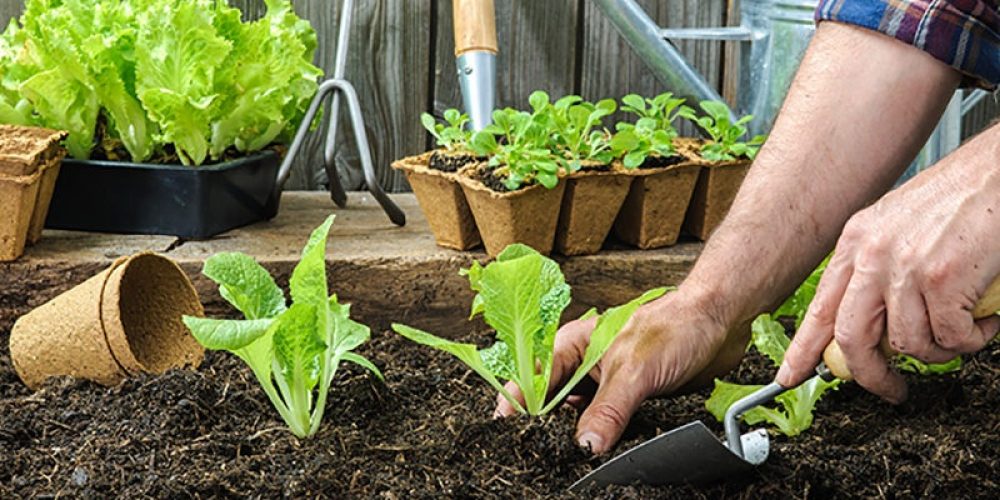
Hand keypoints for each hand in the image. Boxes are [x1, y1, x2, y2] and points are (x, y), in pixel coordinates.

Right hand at [493, 291, 748, 453]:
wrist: (720, 322)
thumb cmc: (676, 326)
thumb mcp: (635, 372)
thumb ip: (608, 411)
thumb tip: (585, 447)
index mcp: (572, 345)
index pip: (532, 380)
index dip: (517, 407)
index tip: (507, 434)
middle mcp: (584, 365)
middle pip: (550, 403)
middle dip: (544, 428)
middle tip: (538, 455)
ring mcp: (605, 384)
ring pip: (578, 417)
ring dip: (575, 436)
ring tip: (565, 459)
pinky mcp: (627, 399)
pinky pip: (605, 425)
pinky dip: (601, 439)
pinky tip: (601, 453)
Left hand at [777, 130, 999, 401]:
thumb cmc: (963, 198)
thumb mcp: (899, 228)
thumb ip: (878, 271)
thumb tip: (873, 324)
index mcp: (856, 242)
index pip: (820, 308)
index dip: (803, 349)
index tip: (789, 377)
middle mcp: (872, 254)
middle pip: (851, 338)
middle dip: (871, 375)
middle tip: (891, 390)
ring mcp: (906, 266)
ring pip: (908, 344)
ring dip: (939, 352)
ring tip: (962, 332)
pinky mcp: (944, 278)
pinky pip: (951, 338)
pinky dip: (973, 339)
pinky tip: (985, 321)